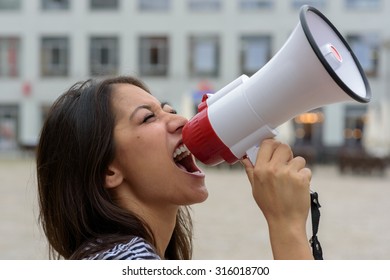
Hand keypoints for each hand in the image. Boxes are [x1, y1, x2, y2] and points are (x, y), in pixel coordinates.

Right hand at [240, 139, 312, 258]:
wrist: (285, 221)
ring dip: (298, 168)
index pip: (267, 144)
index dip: (273, 144)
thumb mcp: (255, 188)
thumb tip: (245, 158)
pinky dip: (305, 178)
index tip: (276, 148)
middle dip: (287, 154)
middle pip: (284, 147)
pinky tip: (299, 188)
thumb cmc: (270, 206)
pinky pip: (306, 170)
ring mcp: (288, 173)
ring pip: (298, 159)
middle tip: (287, 163)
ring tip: (293, 181)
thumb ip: (251, 171)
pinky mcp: (301, 178)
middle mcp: (273, 169)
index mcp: (260, 169)